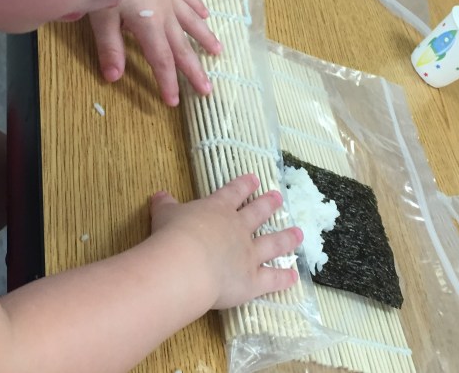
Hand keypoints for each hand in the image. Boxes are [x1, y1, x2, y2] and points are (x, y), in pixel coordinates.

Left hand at [88, 0, 221, 106]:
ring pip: (191, 22)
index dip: (168, 82)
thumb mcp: (101, 15)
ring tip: (218, 52)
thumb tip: (114, 77)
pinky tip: (206, 15)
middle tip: (208, 89)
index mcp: (149, 26)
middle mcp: (165, 14)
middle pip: (182, 47)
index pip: (161, 60)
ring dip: (205, 39)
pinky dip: (198, 8)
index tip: (174, 101)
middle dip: (194, 70)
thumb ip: (110, 46)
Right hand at [149, 174, 302, 309]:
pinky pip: (272, 279)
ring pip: (273, 244)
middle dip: (268, 204)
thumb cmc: (173, 236)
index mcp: (217, 210)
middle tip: (279, 197)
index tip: (254, 178)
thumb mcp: (164, 214)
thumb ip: (165, 205)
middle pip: (257, 213)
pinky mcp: (252, 280)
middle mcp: (238, 229)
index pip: (233, 192)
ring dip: (287, 238)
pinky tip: (294, 276)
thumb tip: (159, 195)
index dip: (244, 185)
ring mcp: (249, 254)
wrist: (186, 264)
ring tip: (299, 233)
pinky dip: (284, 278)